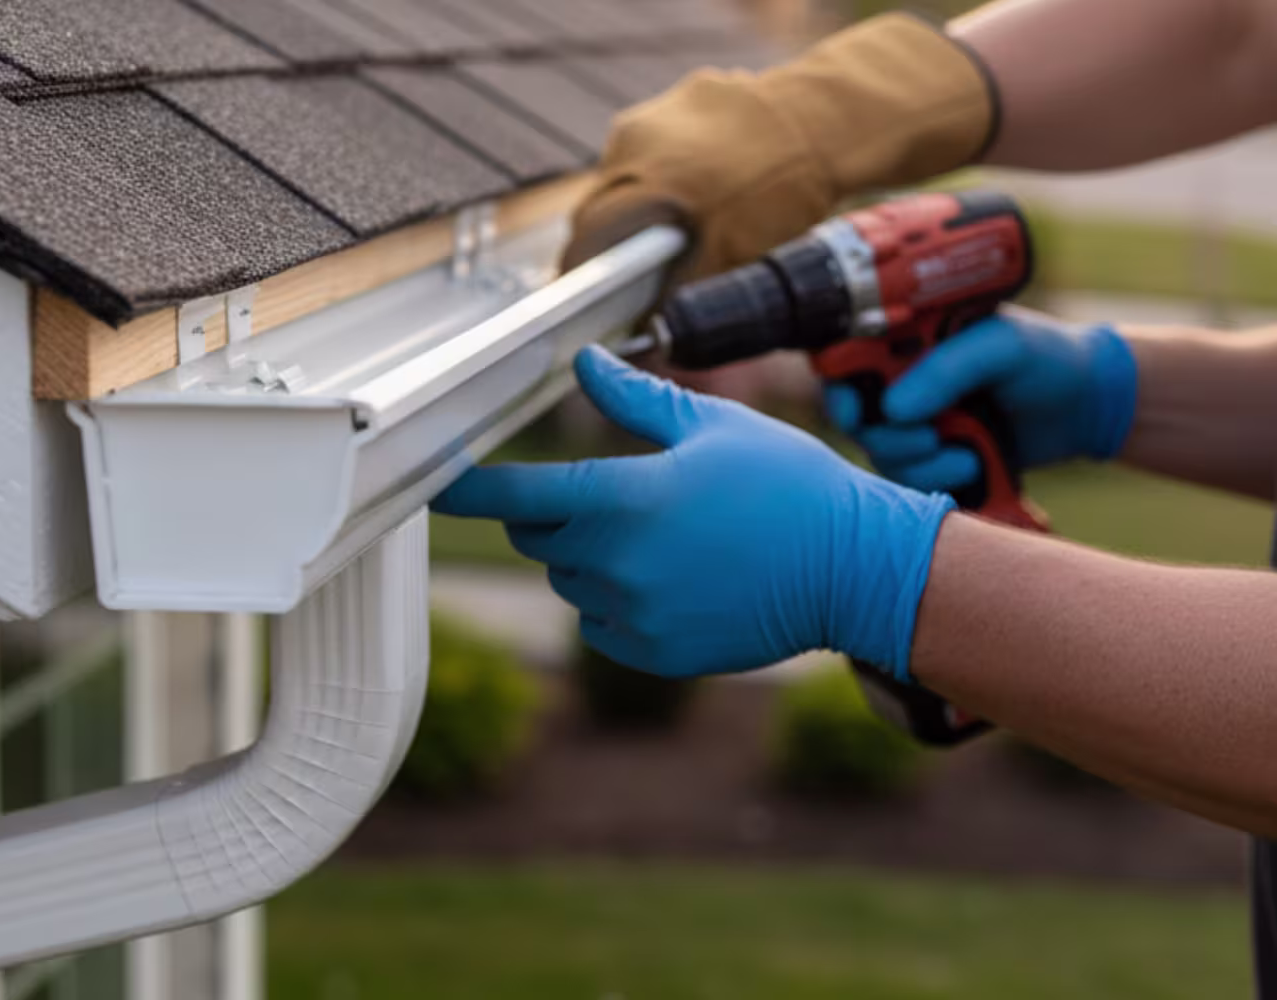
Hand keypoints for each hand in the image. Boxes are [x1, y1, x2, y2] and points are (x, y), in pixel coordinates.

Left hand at [433, 347, 953, 681]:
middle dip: (553, 510)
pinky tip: (674, 576)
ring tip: (664, 535)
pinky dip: (616, 601)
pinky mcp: (653, 653)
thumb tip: (585, 363)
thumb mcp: (711, 428)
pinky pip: (600, 623)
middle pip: (537, 535)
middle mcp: (614, 565)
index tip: (437, 481)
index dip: (466, 488)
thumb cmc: (789, 485)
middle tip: (613, 490)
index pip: (511, 496)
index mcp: (620, 501)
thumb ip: (635, 400)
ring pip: (569, 579)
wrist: (855, 570)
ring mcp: (632, 616)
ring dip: (590, 555)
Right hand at [562, 14, 993, 276]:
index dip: (584, 278)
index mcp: (635, 185)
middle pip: (601, 203)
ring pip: (630, 171)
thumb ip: (681, 294)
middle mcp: (631, 143)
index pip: (584, 241)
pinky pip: (661, 142)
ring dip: (646, 200)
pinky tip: (711, 185)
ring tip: (686, 221)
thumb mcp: (728, 258)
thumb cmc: (781, 193)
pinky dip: (674, 168)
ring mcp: (656, 113)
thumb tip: (647, 332)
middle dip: (616, 240)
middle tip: (640, 270)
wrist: (830, 120)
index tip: (590, 304)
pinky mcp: (684, 94)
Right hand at [825, 309, 1137, 493]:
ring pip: (880, 454)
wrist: (1088, 408)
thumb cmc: (1048, 358)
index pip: (843, 359)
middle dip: (886, 434)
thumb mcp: (1003, 345)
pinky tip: (973, 467)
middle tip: (927, 435)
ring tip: (967, 453)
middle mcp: (899, 381)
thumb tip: (894, 408)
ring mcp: (914, 424)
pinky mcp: (931, 460)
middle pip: (853, 416)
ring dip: (919, 462)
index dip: (837, 385)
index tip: (859, 409)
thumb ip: (949, 369)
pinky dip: (936, 481)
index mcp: (906, 340)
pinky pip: (907, 481)